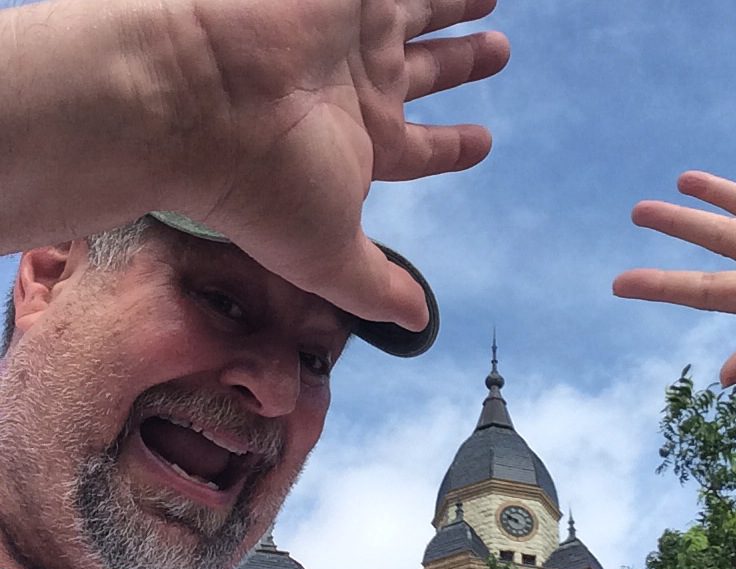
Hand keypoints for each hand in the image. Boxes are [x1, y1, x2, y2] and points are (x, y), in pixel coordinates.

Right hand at [0, 0, 508, 329]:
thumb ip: (377, 288)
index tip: (483, 142)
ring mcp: (346, 31)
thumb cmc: (263, 185)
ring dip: (454, 5)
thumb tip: (418, 326)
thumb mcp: (331, 255)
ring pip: (417, 11)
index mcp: (361, 144)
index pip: (419, 147)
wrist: (195, 99)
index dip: (453, 146)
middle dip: (461, 62)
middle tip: (497, 52)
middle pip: (424, 71)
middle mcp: (356, 86)